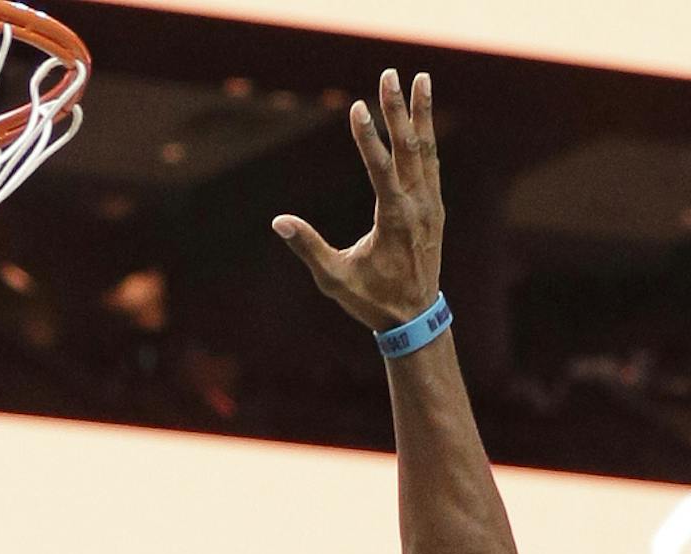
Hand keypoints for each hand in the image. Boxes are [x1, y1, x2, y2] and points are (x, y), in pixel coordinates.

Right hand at [273, 69, 441, 333]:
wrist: (415, 319)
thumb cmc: (372, 300)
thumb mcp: (334, 279)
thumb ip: (308, 247)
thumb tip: (279, 222)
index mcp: (394, 221)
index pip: (381, 170)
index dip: (368, 138)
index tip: (358, 107)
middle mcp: (418, 207)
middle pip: (408, 148)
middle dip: (397, 109)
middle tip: (389, 74)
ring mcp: (431, 206)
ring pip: (426, 150)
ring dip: (421, 113)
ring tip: (421, 78)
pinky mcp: (435, 208)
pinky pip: (431, 164)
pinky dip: (427, 138)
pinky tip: (423, 119)